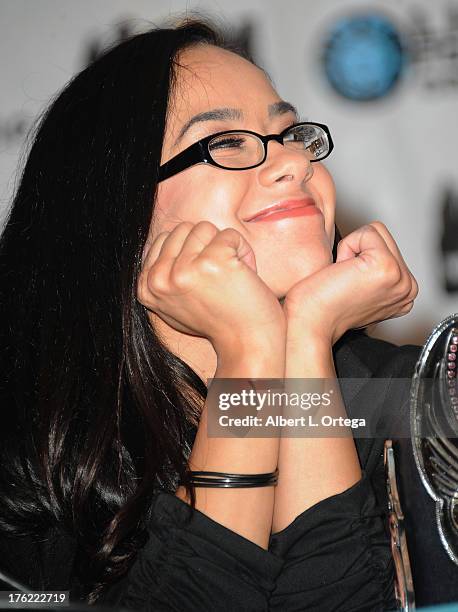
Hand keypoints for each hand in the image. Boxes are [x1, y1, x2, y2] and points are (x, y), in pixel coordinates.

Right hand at [137, 221, 285, 353]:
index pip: (165, 239)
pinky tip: (243, 276)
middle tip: (219, 279)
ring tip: (230, 278)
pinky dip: (243, 251)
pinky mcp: (211, 262)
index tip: (203, 283)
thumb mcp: (176, 303)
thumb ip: (165, 275)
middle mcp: (159, 280)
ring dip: (225, 249)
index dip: (192, 253)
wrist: (248, 343)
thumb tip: (162, 240)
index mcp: (146, 287)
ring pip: (205, 228)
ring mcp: (183, 271)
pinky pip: (229, 235)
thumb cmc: (219, 322)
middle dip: (207, 246)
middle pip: (184, 229)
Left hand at [283, 222, 417, 344]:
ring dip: (350, 251)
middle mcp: (407, 287)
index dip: (359, 257)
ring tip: (344, 278)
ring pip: (375, 232)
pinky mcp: (385, 266)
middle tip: (344, 281)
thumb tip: (366, 246)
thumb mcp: (361, 287)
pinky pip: (365, 232)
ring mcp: (400, 278)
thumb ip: (373, 269)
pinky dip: (346, 248)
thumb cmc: (323, 307)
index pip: (386, 246)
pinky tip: (342, 273)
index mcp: (404, 292)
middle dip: (356, 251)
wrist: (311, 322)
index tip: (349, 285)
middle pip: (383, 236)